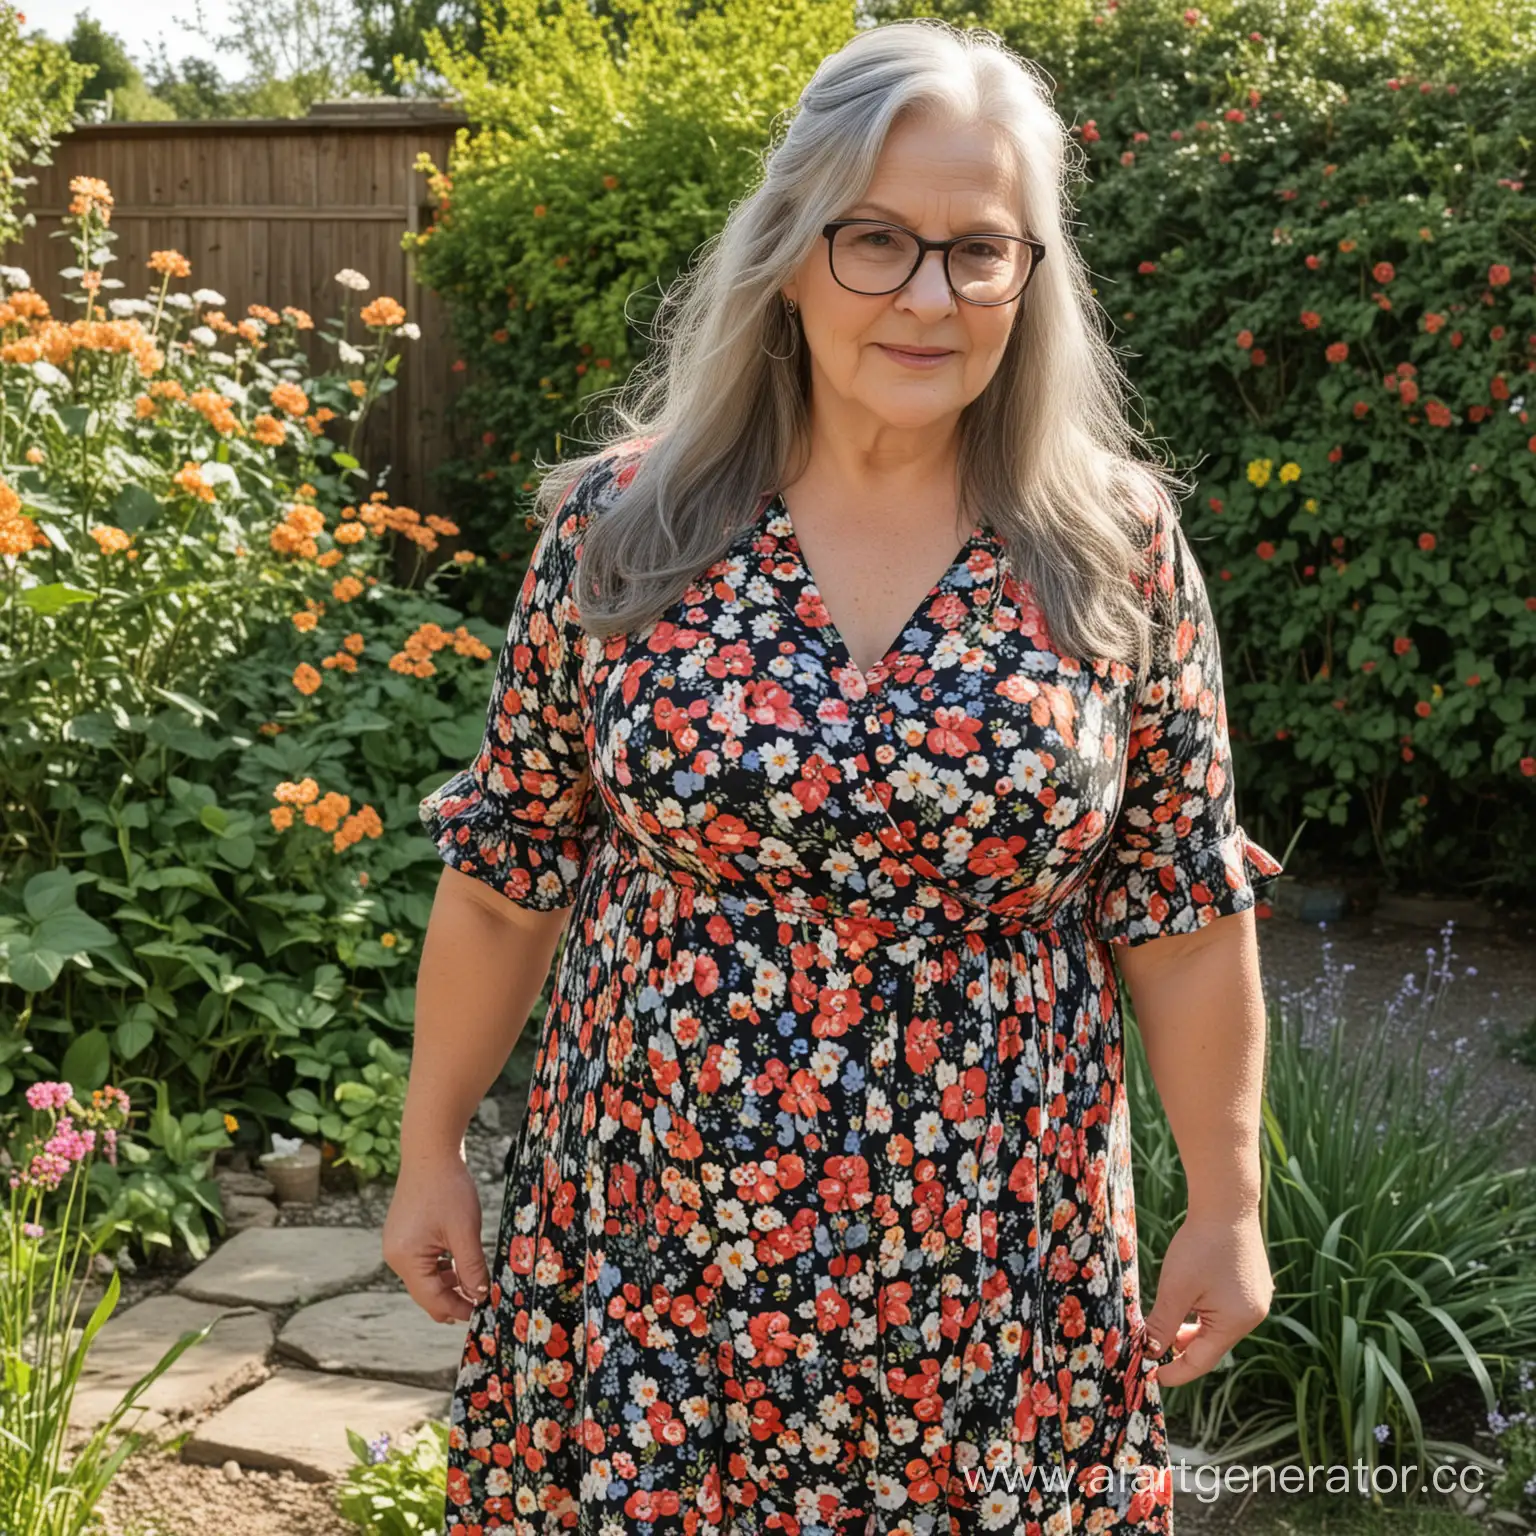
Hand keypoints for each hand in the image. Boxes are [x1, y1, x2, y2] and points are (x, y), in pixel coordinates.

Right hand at [383, 1149, 490, 1324]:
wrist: (431, 1152)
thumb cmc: (449, 1189)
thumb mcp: (465, 1231)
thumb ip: (472, 1267)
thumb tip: (481, 1296)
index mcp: (406, 1258)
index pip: (432, 1298)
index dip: (457, 1308)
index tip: (480, 1314)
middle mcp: (395, 1256)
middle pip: (425, 1291)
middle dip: (451, 1299)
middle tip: (479, 1306)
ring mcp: (396, 1244)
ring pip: (424, 1277)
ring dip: (448, 1284)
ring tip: (473, 1287)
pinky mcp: (403, 1234)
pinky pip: (422, 1262)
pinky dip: (441, 1268)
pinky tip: (459, 1266)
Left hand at [1141, 1206, 1271, 1387]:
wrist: (1226, 1203)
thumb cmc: (1200, 1245)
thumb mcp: (1175, 1287)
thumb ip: (1162, 1324)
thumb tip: (1148, 1351)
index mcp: (1237, 1322)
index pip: (1202, 1361)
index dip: (1176, 1371)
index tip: (1153, 1376)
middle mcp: (1253, 1315)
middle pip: (1213, 1345)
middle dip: (1183, 1349)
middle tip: (1155, 1350)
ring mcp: (1256, 1298)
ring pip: (1218, 1326)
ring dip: (1193, 1328)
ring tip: (1168, 1326)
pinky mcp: (1254, 1282)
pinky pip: (1226, 1308)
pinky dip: (1204, 1312)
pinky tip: (1188, 1301)